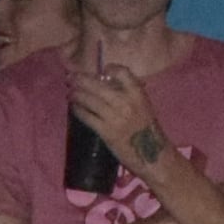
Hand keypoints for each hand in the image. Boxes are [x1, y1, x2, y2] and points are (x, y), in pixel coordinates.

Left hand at [66, 57, 162, 182]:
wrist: (154, 155)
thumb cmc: (148, 130)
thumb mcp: (144, 106)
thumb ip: (129, 94)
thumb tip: (108, 83)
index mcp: (138, 94)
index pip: (122, 72)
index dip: (110, 68)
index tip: (102, 70)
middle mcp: (126, 102)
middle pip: (98, 85)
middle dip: (81, 79)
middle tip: (71, 77)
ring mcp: (115, 117)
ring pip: (89, 100)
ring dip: (76, 94)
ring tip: (70, 92)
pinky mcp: (106, 132)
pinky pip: (87, 116)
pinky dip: (78, 110)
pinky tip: (74, 107)